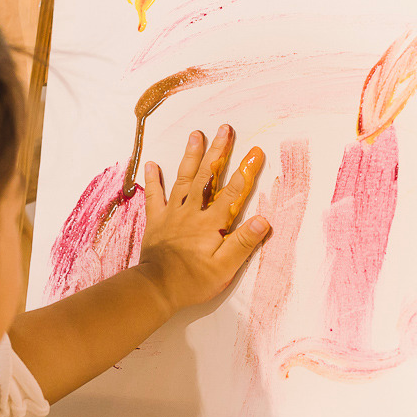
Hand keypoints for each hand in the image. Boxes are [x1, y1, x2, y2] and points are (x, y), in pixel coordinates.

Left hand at [137, 124, 270, 312]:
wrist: (156, 287)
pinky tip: (152, 164)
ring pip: (183, 179)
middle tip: (225, 129)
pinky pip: (154, 195)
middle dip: (218, 152)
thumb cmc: (193, 280)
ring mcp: (172, 214)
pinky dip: (153, 179)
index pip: (233, 193)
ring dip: (191, 156)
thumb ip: (243, 243)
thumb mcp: (225, 267)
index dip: (246, 172)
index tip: (256, 152)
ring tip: (196, 134)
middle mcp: (192, 212)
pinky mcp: (156, 221)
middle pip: (207, 177)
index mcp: (211, 223)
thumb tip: (263, 220)